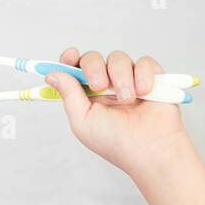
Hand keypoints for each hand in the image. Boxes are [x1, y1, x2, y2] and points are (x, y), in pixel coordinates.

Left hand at [44, 47, 189, 173]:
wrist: (151, 148)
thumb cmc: (116, 142)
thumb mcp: (82, 121)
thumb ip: (68, 94)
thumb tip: (52, 74)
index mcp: (88, 97)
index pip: (74, 70)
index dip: (69, 60)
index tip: (70, 56)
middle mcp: (107, 87)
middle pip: (93, 58)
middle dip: (94, 68)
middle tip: (100, 86)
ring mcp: (129, 81)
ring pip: (118, 58)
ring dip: (121, 78)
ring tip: (127, 100)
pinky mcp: (152, 78)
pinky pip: (144, 62)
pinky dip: (143, 75)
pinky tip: (144, 93)